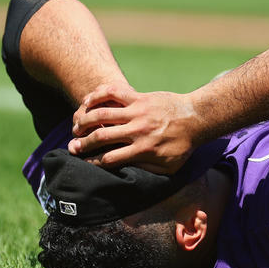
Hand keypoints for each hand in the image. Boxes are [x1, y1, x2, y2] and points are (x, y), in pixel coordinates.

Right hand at [69, 84, 199, 173]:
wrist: (196, 118)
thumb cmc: (183, 146)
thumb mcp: (168, 167)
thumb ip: (148, 171)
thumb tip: (128, 174)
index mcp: (143, 150)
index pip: (110, 159)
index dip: (93, 162)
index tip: (84, 163)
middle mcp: (137, 131)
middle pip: (100, 137)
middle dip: (83, 143)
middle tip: (72, 146)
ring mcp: (137, 112)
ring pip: (102, 114)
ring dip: (84, 120)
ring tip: (76, 126)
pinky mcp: (139, 97)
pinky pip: (113, 92)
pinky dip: (97, 95)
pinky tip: (87, 102)